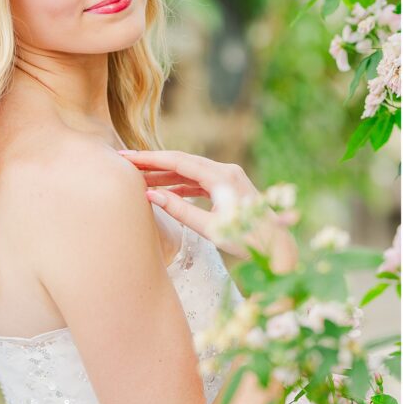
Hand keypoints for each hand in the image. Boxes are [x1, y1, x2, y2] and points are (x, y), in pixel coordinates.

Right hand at [117, 148, 298, 269]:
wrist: (278, 247)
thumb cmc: (246, 240)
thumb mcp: (210, 228)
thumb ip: (179, 210)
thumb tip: (151, 194)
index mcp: (222, 177)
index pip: (179, 162)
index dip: (150, 159)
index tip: (128, 156)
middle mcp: (226, 170)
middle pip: (182, 161)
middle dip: (153, 162)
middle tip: (126, 162)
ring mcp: (228, 176)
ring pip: (190, 170)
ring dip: (165, 174)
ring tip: (139, 177)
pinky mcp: (228, 186)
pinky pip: (199, 180)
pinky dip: (180, 183)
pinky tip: (163, 188)